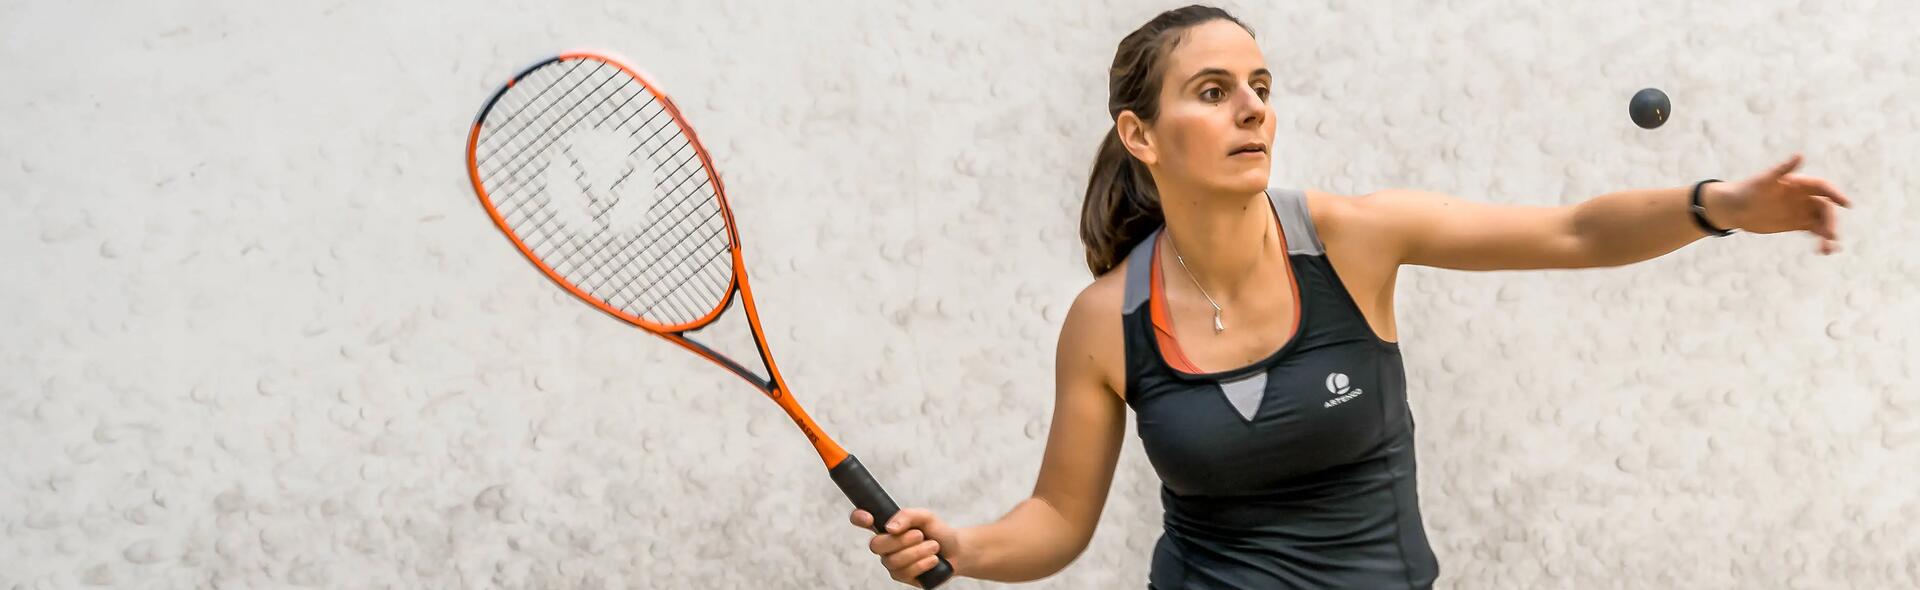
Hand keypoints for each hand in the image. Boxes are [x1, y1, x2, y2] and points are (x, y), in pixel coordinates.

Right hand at [851, 508, 963, 586]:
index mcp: (886, 527)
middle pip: (876, 545)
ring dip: (917, 552)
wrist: (956, 551)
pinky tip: (933, 560)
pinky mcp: (903, 577)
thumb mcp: (926, 516)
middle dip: (901, 540)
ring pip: (893, 561)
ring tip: (933, 547)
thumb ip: (907, 516)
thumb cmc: (938, 532)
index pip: (862, 520)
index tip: (869, 519)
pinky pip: (906, 572)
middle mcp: (885, 546)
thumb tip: (889, 528)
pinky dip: (923, 564)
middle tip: (920, 535)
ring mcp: (892, 563)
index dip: (859, 518)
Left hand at [1709, 153, 1854, 254]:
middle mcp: (1804, 197)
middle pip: (1825, 208)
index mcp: (1800, 184)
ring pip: (1823, 222)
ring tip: (1828, 249)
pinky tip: (1824, 250)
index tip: (1846, 204)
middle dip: (1830, 221)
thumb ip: (1783, 169)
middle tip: (1831, 236)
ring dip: (1829, 234)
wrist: (1735, 208)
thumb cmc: (1748, 190)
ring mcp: (1802, 211)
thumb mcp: (1765, 180)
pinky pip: (1815, 231)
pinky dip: (1821, 240)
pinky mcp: (1797, 223)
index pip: (1823, 187)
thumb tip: (1800, 155)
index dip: (1835, 194)